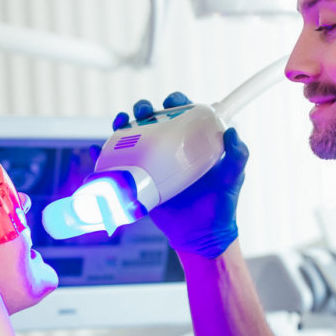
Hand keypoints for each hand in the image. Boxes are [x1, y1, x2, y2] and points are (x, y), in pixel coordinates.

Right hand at [112, 92, 247, 259]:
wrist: (200, 235)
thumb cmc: (220, 204)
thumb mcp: (232, 178)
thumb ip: (238, 156)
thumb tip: (232, 133)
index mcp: (192, 141)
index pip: (182, 112)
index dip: (175, 101)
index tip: (171, 101)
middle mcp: (170, 148)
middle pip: (152, 119)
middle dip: (144, 108)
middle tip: (143, 111)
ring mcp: (152, 163)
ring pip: (132, 136)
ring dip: (122, 124)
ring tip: (119, 122)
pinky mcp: (138, 180)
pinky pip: (118, 164)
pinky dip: (104, 155)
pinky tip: (97, 149)